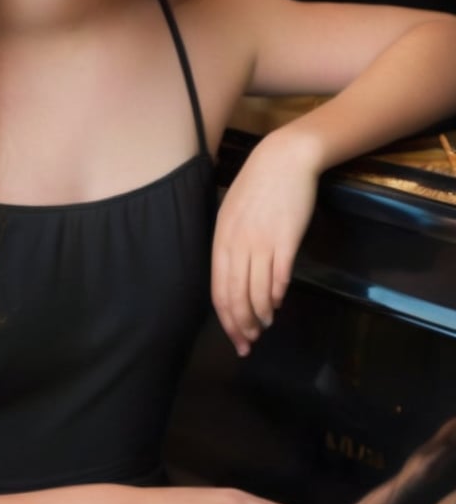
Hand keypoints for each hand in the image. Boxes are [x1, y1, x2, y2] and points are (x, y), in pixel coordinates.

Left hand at [211, 132, 318, 355]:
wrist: (284, 160)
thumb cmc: (257, 187)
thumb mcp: (232, 214)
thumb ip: (231, 246)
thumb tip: (235, 278)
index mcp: (221, 240)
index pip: (218, 290)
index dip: (226, 318)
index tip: (234, 337)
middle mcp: (237, 245)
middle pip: (236, 296)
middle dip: (241, 324)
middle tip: (249, 342)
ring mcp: (261, 243)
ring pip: (257, 291)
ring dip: (261, 313)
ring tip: (265, 325)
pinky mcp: (285, 240)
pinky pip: (279, 276)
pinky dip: (277, 294)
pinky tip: (278, 303)